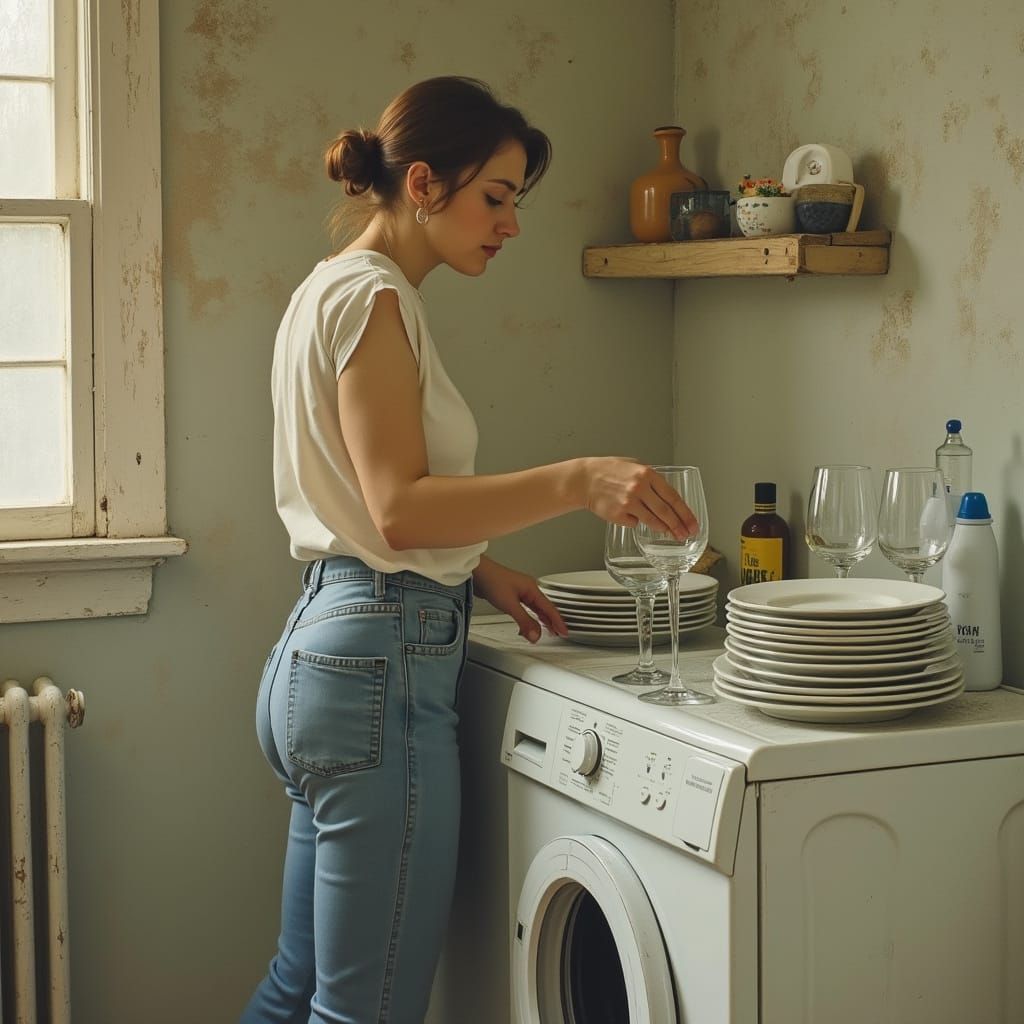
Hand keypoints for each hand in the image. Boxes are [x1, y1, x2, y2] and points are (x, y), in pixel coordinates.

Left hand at [472, 556, 567, 643]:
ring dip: (541, 620)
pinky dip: (530, 617)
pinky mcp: (511, 595)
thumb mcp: (510, 605)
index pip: (550, 608)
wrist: (477, 573)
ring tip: (547, 630)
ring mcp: (520, 592)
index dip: (558, 622)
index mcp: (532, 589)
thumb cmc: (492, 580)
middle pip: (544, 608)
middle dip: (552, 622)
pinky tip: (527, 623)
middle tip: (558, 633)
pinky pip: (526, 608)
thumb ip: (524, 621)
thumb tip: (536, 635)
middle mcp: (528, 589)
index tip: (564, 632)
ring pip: (535, 608)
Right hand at [579, 459, 698, 540]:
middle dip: (679, 526)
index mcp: (647, 474)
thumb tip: (668, 495)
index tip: (693, 524)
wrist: (584, 480)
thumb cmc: (608, 471)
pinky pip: (634, 523)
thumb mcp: (634, 466)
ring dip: (663, 528)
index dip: (685, 513)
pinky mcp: (618, 514)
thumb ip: (652, 479)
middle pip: (666, 512)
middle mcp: (640, 488)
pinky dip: (636, 522)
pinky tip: (630, 515)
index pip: (673, 497)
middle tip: (686, 535)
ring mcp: (629, 502)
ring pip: (653, 521)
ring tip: (670, 533)